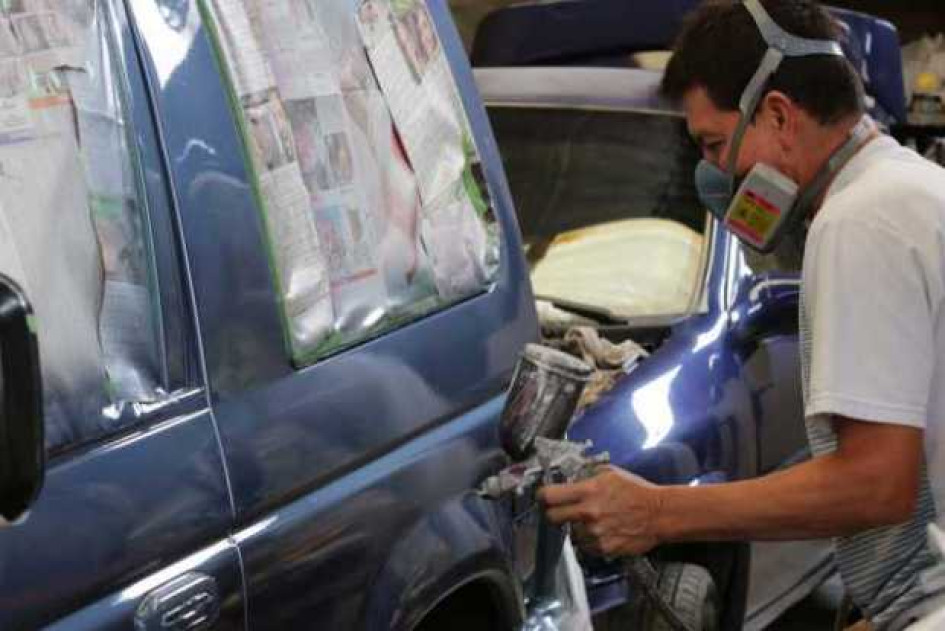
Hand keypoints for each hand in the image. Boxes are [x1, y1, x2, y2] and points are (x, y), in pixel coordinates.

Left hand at [539, 466, 662, 556]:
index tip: (543, 497)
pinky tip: (602, 530)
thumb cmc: (636, 491)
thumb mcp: (610, 473)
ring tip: (592, 521)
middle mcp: (588, 514)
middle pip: (552, 518)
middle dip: (552, 514)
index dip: (542, 496)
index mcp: (588, 491)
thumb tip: (569, 478)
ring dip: (576, 528)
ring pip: (570, 533)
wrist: (659, 514)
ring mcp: (595, 534)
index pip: (549, 496)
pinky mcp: (603, 549)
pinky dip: (590, 540)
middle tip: (559, 511)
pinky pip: (586, 546)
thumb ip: (587, 475)